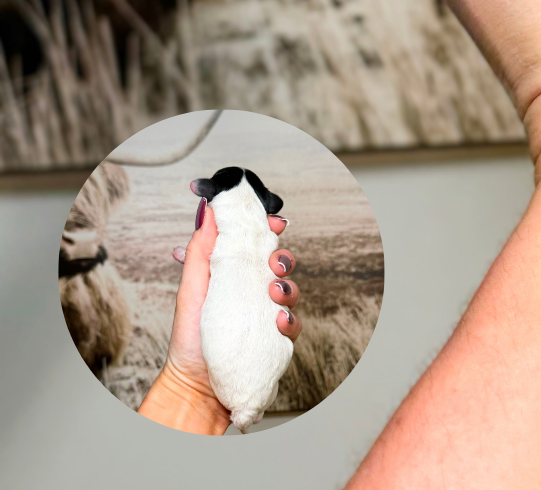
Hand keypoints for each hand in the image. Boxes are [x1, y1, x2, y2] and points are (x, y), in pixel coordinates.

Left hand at [138, 197, 300, 433]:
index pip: (257, 244)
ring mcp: (265, 315)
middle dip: (283, 257)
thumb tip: (208, 209)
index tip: (272, 222)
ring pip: (291, 290)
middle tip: (274, 262)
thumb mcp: (191, 287)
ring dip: (288, 287)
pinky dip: (290, 319)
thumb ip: (201, 249)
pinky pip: (294, 324)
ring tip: (274, 293)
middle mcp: (252, 292)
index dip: (268, 229)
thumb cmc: (189, 339)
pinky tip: (277, 321)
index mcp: (233, 274)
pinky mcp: (275, 339)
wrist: (193, 389)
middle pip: (280, 263)